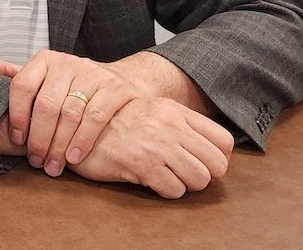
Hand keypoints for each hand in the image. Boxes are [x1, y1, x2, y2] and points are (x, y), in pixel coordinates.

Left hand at [0, 51, 143, 175]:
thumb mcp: (40, 77)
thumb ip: (9, 74)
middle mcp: (67, 63)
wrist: (119, 82)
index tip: (17, 139)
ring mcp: (92, 74)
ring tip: (52, 166)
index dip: (17, 115)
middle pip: (46, 104)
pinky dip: (82, 140)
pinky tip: (74, 158)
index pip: (21, 85)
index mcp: (44, 60)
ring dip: (59, 145)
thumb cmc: (71, 86)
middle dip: (39, 138)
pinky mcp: (114, 88)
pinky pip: (95, 117)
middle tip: (35, 161)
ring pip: (70, 114)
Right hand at [68, 96, 233, 198]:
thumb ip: (181, 123)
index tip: (203, 162)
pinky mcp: (143, 166)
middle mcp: (169, 125)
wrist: (79, 128)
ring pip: (199, 180)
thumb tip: (214, 148)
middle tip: (185, 173)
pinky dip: (166, 191)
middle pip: (217, 165)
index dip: (218, 157)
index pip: (223, 140)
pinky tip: (151, 180)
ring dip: (185, 184)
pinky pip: (175, 191)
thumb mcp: (152, 111)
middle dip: (204, 175)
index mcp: (174, 110)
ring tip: (166, 176)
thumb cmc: (117, 123)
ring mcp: (157, 146)